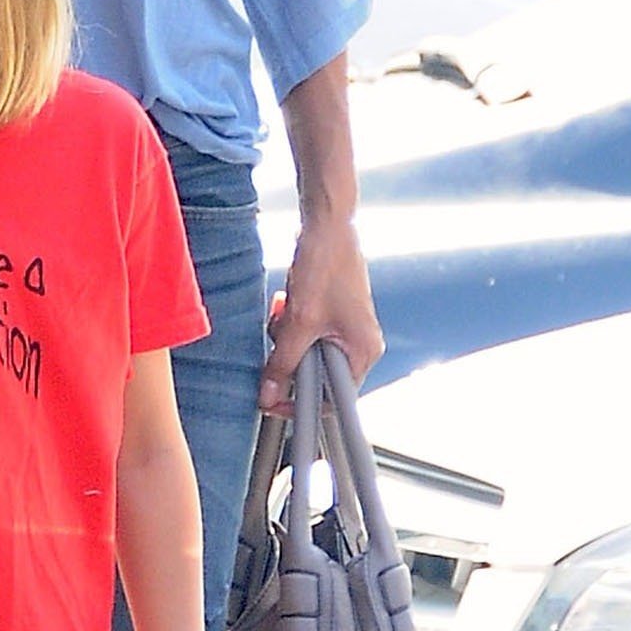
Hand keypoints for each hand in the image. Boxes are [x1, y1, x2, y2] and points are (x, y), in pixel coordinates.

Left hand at [258, 214, 382, 414]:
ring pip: (306, 352)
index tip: (272, 400)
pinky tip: (287, 302)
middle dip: (289, 358)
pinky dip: (291, 323)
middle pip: (316, 375)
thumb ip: (282, 364)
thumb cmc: (325, 267)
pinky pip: (305, 333)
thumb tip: (267, 396)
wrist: (326, 226)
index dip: (299, 404)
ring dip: (287, 337)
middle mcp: (360, 345)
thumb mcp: (299, 322)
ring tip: (286, 312)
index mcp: (363, 352)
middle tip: (280, 335)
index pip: (333, 400)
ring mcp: (346, 329)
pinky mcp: (333, 315)